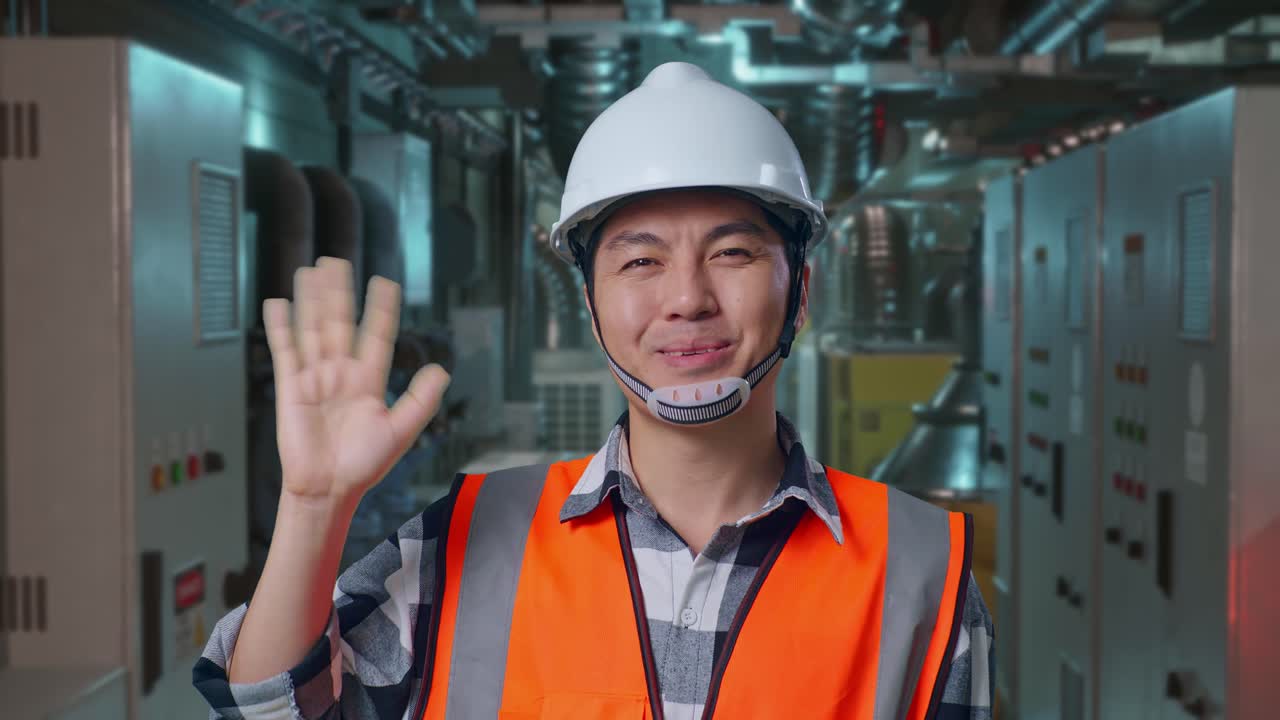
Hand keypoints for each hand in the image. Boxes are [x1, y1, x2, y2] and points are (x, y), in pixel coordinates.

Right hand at [263, 257, 450, 505]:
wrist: (328, 489)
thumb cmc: (362, 466)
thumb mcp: (400, 431)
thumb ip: (420, 400)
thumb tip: (442, 369)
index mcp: (368, 381)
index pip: (375, 335)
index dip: (381, 310)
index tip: (385, 284)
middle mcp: (341, 374)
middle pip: (340, 323)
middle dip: (339, 293)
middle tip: (338, 262)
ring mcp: (315, 378)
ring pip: (313, 329)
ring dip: (312, 300)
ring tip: (312, 271)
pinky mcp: (292, 388)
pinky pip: (286, 352)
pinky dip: (281, 328)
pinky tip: (279, 304)